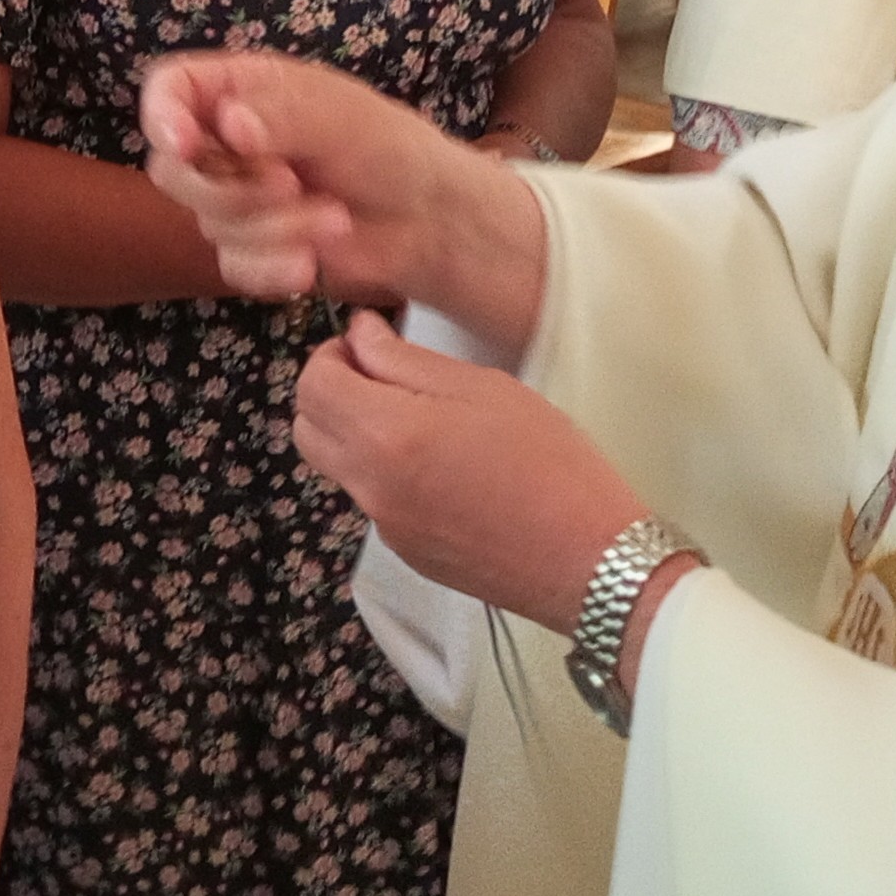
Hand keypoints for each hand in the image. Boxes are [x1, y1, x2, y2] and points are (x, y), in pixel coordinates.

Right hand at [139, 50, 514, 309]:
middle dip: (233, 190)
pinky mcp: (248, 249)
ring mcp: (233, 198)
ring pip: (208, 224)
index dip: (162, 117)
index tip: (186, 146)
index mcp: (241, 90)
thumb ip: (283, 116)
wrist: (426, 224)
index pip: (169, 89)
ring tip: (335, 220)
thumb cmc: (390, 150)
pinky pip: (230, 265)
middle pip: (174, 170)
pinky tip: (313, 263)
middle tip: (290, 186)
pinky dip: (273, 268)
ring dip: (273, 230)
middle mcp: (226, 142)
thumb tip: (230, 124)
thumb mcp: (343, 118)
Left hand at [294, 309, 638, 629]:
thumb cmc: (551, 464)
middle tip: (383, 374)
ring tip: (422, 417)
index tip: (367, 343)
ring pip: (337, 465)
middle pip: (307, 428)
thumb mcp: (483, 388)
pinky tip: (444, 465)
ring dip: (355, 432)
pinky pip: (371, 498)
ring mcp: (384, 527)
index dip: (331, 354)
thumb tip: (359, 334)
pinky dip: (385, 470)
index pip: (311, 385)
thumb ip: (406, 358)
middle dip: (331, 392)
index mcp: (386, 436)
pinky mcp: (405, 552)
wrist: (589, 561)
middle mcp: (370, 487)